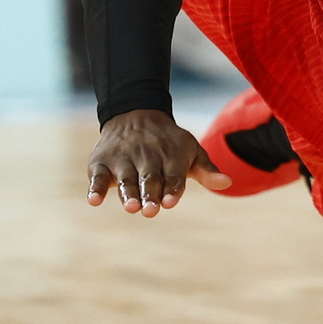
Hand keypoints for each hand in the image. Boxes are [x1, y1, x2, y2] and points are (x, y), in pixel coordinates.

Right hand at [87, 109, 232, 215]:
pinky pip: (98, 176)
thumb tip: (228, 182)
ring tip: (131, 207)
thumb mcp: (190, 151)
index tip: (170, 202)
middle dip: (150, 194)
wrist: (136, 113)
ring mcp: (123, 159)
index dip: (172, 188)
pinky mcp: (102, 162)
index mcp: (171, 156)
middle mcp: (147, 157)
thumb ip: (206, 170)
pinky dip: (95, 187)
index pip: (173, 175)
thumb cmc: (169, 143)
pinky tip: (94, 200)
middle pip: (149, 178)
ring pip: (126, 178)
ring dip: (127, 192)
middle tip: (151, 210)